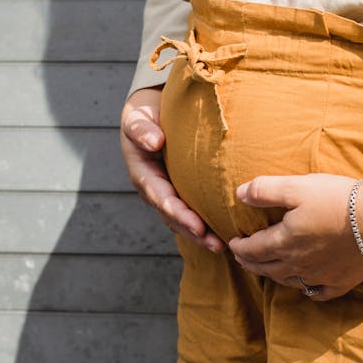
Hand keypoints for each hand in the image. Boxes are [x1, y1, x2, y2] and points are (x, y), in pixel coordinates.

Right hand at [120, 87, 224, 252]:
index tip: (198, 227)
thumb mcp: (136, 118)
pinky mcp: (180, 193)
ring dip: (202, 236)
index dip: (179, 214)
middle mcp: (154, 190)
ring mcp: (167, 194)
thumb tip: (154, 142)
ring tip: (224, 246)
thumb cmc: (144, 116)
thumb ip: (140, 129)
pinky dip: (207, 224)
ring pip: (183, 221)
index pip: (161, 199)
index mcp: (143, 175)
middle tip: (217, 245)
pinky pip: (193, 212)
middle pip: (173, 218)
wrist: (149, 116)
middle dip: (194, 233)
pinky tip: (226, 232)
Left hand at [229, 159, 362, 300]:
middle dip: (251, 263)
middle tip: (243, 259)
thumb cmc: (337, 200)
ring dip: (274, 276)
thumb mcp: (297, 187)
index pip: (253, 249)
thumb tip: (239, 194)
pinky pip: (319, 293)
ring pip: (289, 281)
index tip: (232, 244)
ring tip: (268, 270)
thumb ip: (265, 190)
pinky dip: (309, 291)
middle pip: (267, 268)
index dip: (240, 247)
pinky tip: (307, 287)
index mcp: (284, 242)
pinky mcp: (341, 282)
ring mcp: (320, 276)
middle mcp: (298, 264)